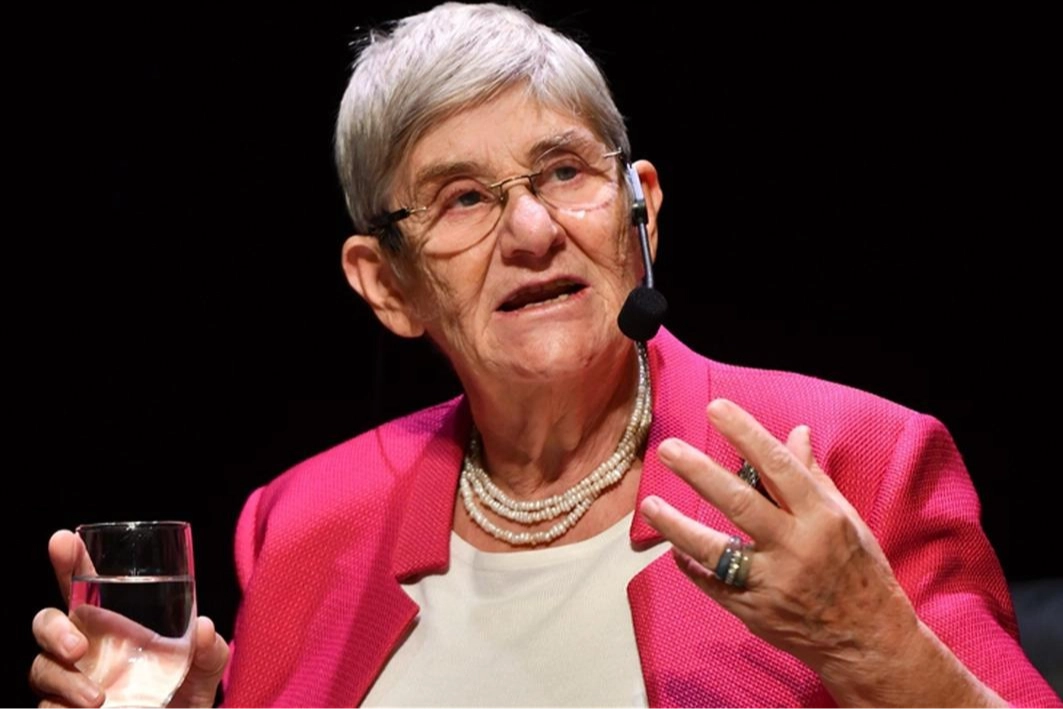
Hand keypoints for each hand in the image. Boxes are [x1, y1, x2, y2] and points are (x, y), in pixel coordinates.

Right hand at [29, 530, 228, 708]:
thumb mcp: (206, 666)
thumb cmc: (186, 690)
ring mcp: (73, 681)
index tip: (62, 539)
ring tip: (96, 698)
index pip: (82, 584)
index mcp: (112, 622)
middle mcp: (86, 648)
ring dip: (63, 681)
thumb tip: (205, 629)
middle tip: (78, 646)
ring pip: (41, 670)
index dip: (69, 561)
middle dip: (52, 629)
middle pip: (46, 624)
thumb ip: (210, 647)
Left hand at [639, 399, 917, 687]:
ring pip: (715, 550)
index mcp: (822, 518)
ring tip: (649, 504)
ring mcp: (772, 583)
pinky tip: (672, 549)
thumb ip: (813, 476)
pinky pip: (712, 584)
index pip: (778, 466)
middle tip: (668, 449)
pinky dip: (690, 565)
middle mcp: (796, 548)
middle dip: (699, 473)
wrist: (869, 642)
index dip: (746, 434)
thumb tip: (795, 432)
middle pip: (740, 503)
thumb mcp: (847, 519)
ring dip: (677, 526)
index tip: (716, 409)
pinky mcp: (754, 612)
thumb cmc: (859, 570)